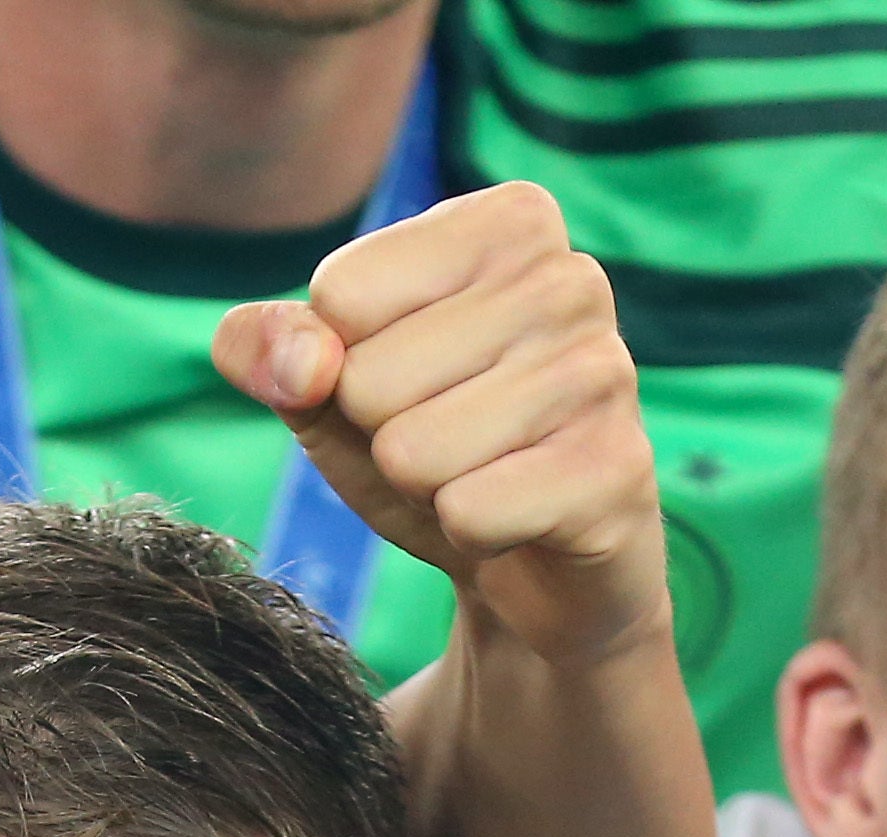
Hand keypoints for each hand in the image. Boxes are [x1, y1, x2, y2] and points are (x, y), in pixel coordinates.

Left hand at [214, 181, 666, 676]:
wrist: (532, 565)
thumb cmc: (429, 443)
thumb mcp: (328, 386)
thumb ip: (270, 346)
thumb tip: (301, 364)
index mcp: (507, 221)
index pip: (341, 294)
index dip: (344, 365)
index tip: (410, 381)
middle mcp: (569, 278)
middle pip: (369, 378)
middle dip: (383, 435)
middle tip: (448, 443)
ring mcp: (604, 371)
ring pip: (413, 452)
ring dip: (426, 488)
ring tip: (481, 475)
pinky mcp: (615, 471)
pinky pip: (468, 513)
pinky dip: (468, 535)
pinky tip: (517, 520)